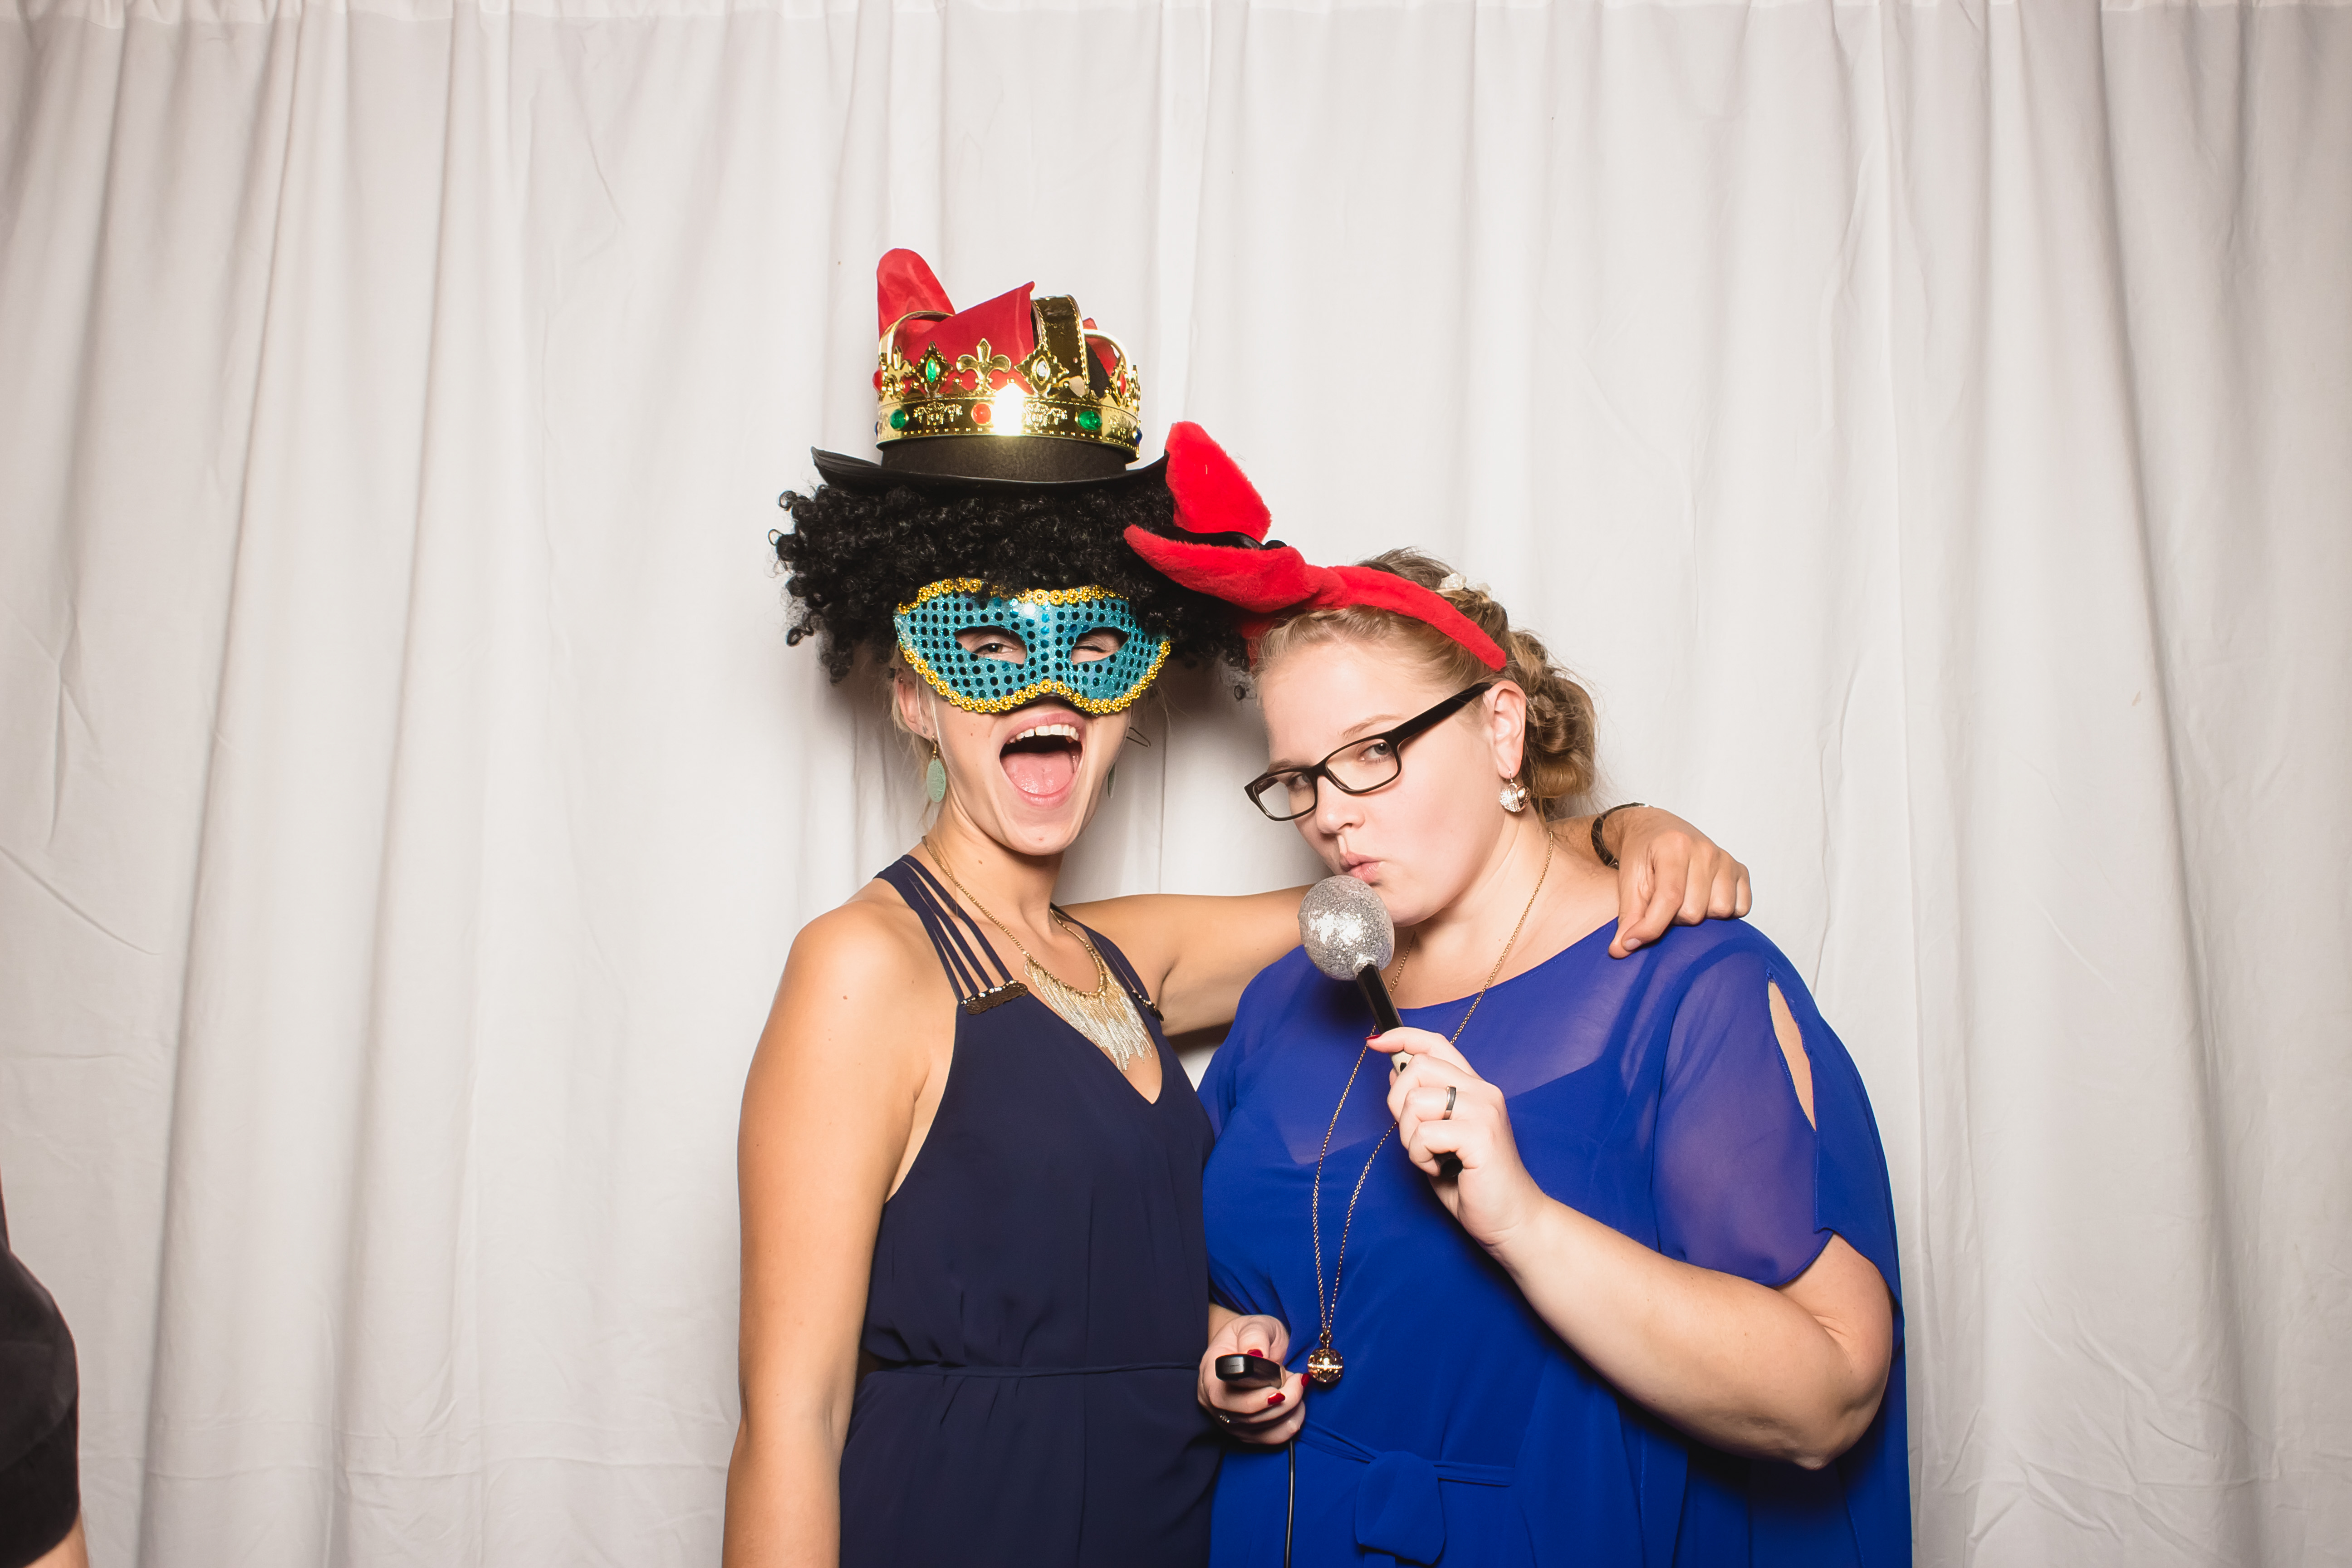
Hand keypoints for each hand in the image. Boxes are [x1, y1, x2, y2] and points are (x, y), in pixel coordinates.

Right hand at [1198, 1313, 1306, 1444]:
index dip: (1254, 1396)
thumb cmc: (1251, 1335)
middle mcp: (1213, 1402)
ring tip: (1297, 1385)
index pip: (1224, 1395)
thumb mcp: (1254, 1324)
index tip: (1280, 1382)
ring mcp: (1229, 1420)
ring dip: (1288, 1410)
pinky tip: (1297, 1406)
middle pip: (1245, 1416)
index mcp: (1210, 1373)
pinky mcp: (1246, 1432)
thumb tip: (1256, 1354)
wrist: (1251, 1347)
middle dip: (1280, 1402)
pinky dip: (1290, 1424)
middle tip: (1298, 1379)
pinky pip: (1270, 1438)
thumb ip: (1255, 1336)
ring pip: (1260, 1429)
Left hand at [1376, 1028, 1544, 1247]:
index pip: (1435, 1043)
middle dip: (1398, 1104)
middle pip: (1417, 1067)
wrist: (1512, 1221)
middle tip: (1416, 1139)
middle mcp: (1482, 1091)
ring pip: (1415, 1101)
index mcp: (1474, 1088)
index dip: (1401, 1037)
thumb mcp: (1438, 1138)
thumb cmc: (1473, 1183)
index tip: (1375, 1045)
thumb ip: (1422, 1105)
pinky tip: (1440, 1169)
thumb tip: (1394, 1071)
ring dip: (1410, 1137)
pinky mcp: (1480, 1135)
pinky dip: (1420, 1156)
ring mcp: (1484, 1110)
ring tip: (1432, 1158)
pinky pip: (1424, 1134)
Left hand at [1602, 807, 1751, 956]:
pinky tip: (1705, 901)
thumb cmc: (1641, 854)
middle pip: (1695, 911)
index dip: (1649, 927)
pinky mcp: (1740, 869)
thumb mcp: (1628, 881)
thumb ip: (1627, 916)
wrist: (1655, 829)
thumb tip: (1621, 950)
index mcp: (1674, 846)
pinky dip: (1725, 913)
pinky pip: (1741, 907)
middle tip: (1662, 906)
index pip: (1669, 898)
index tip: (1631, 942)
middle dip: (1674, 918)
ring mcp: (1725, 858)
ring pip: (1720, 911)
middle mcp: (1704, 849)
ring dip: (1700, 916)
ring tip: (1683, 903)